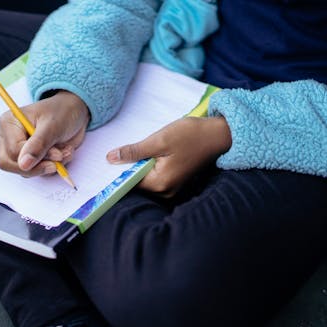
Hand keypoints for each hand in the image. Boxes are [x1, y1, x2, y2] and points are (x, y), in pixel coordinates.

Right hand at [0, 90, 88, 176]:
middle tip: (59, 159)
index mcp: (9, 123)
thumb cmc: (62, 112)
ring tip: (65, 151)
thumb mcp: (53, 126)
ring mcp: (19, 149)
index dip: (34, 157)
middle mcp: (9, 137)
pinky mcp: (31, 158)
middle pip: (11, 165)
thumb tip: (24, 165)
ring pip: (26, 171)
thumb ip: (38, 145)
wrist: (75, 112)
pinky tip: (64, 153)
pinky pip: (38, 172)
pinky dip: (54, 167)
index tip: (57, 154)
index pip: (12, 152)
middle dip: (38, 166)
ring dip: (50, 165)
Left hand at [106, 116, 231, 196]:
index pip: (129, 183)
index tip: (108, 160)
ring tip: (140, 149)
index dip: (118, 171)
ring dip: (139, 165)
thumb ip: (134, 151)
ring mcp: (172, 188)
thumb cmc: (190, 136)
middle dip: (129, 168)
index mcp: (160, 184)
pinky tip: (151, 153)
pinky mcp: (176, 181)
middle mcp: (165, 192)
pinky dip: (149, 166)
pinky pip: (155, 177)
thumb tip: (110, 159)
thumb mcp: (159, 140)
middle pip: (137, 183)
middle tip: (122, 150)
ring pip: (145, 179)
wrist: (217, 135)